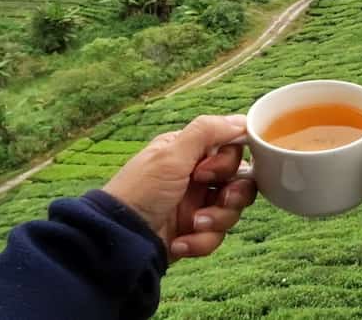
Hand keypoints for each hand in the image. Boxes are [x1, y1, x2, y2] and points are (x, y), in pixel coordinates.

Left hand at [103, 114, 255, 261]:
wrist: (120, 239)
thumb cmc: (139, 191)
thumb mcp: (171, 155)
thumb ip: (206, 131)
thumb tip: (241, 120)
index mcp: (191, 151)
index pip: (232, 148)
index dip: (229, 161)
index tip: (208, 171)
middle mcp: (198, 175)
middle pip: (240, 180)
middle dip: (232, 194)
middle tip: (217, 198)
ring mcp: (198, 204)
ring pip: (233, 209)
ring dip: (217, 218)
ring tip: (194, 223)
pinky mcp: (196, 230)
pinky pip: (218, 235)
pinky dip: (202, 240)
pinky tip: (180, 241)